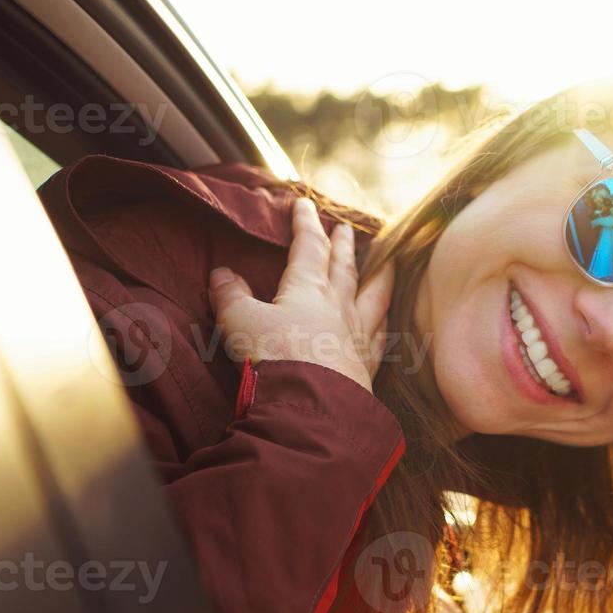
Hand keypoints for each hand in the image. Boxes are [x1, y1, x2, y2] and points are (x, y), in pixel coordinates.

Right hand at [209, 197, 394, 391]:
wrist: (310, 408)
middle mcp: (339, 307)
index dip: (306, 224)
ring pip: (374, 298)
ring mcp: (357, 337)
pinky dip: (384, 327)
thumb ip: (231, 295)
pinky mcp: (366, 368)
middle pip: (345, 268)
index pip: (309, 247)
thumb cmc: (274, 358)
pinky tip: (386, 326)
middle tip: (349, 229)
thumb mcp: (240, 321)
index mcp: (308, 288)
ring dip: (380, 278)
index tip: (305, 205)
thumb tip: (222, 274)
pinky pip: (380, 339)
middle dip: (344, 246)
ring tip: (390, 265)